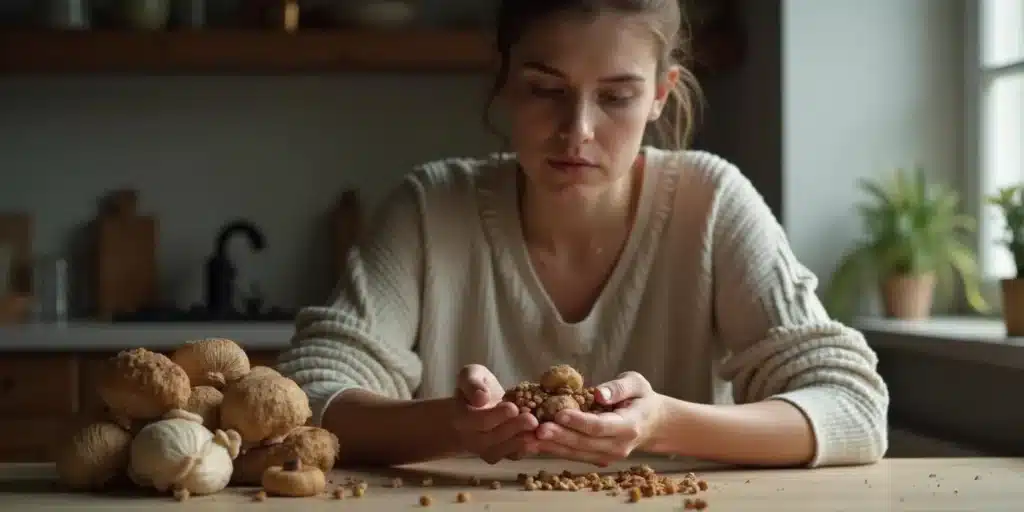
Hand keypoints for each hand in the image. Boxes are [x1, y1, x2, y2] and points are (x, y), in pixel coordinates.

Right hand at [451, 364, 538, 463]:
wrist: (476, 406)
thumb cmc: (475, 387)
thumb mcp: (470, 375)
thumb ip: (472, 383)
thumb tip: (480, 398)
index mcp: (459, 416)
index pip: (476, 421)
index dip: (494, 416)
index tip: (512, 407)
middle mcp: (470, 437)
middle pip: (490, 439)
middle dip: (513, 429)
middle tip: (532, 420)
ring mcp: (484, 449)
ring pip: (501, 451)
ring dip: (521, 443)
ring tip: (538, 432)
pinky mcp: (500, 453)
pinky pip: (512, 456)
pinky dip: (527, 450)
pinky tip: (541, 440)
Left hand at [535, 371, 664, 465]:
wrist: (653, 423)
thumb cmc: (641, 398)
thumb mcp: (636, 384)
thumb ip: (618, 387)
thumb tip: (598, 394)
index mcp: (629, 426)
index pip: (600, 426)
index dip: (579, 421)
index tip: (559, 413)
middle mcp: (618, 446)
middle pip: (584, 443)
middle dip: (559, 437)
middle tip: (537, 429)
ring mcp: (608, 456)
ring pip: (576, 453)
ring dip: (551, 447)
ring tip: (528, 439)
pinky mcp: (597, 458)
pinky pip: (574, 455)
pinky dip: (553, 449)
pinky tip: (534, 443)